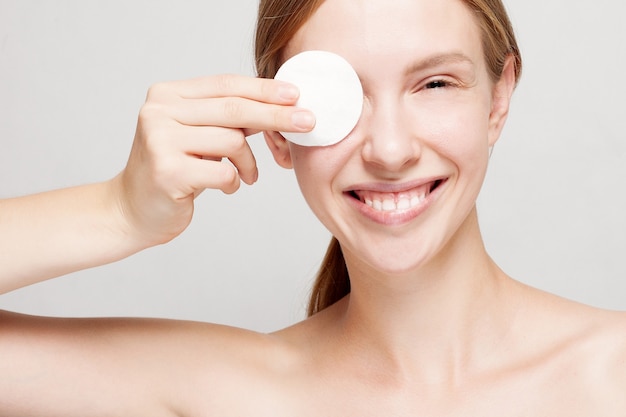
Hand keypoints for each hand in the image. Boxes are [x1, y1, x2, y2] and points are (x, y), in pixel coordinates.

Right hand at [116, 74, 314, 246]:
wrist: (132, 209)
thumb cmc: (173, 169)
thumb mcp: (195, 134)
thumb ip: (225, 117)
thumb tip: (280, 106)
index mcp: (167, 95)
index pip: (225, 85)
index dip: (264, 89)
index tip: (296, 95)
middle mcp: (159, 112)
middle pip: (233, 109)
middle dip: (276, 116)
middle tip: (307, 122)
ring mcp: (160, 141)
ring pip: (231, 140)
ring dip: (249, 162)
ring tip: (248, 175)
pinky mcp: (168, 172)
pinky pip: (223, 172)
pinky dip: (234, 181)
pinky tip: (228, 186)